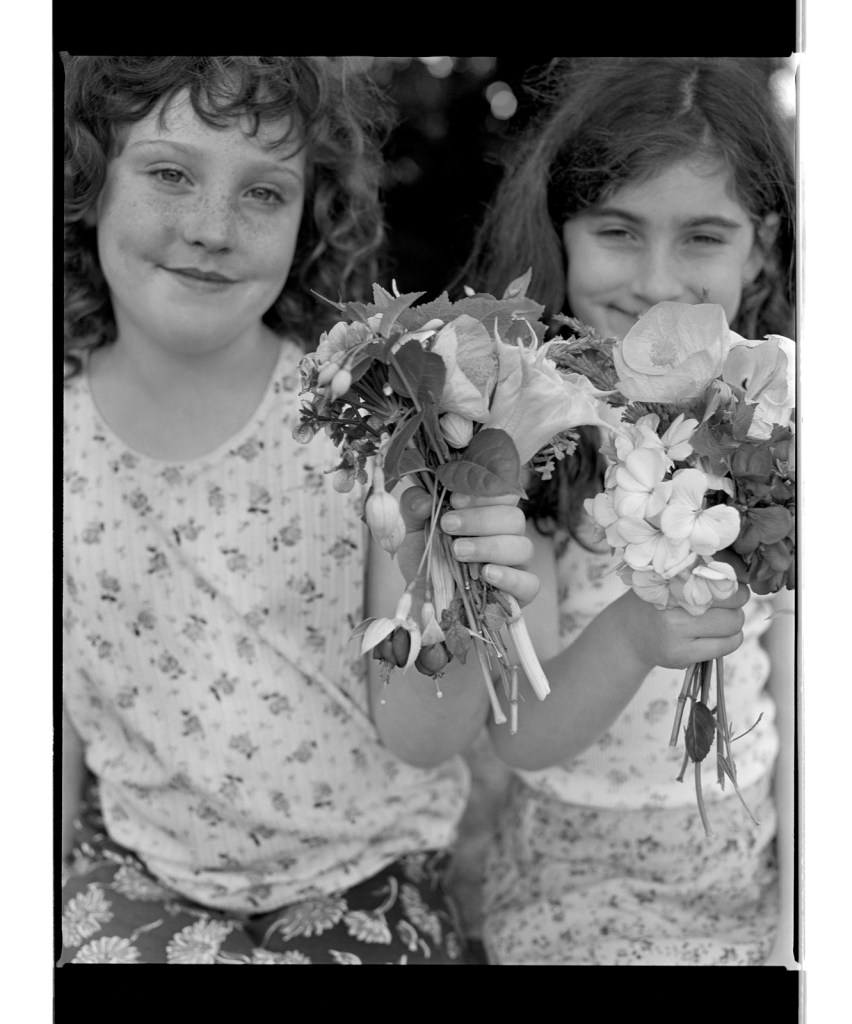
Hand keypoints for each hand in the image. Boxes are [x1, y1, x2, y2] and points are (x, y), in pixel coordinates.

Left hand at [398, 485, 538, 607]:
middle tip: (448, 526)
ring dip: (490, 546)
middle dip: (480, 519)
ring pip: (523, 547)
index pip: (504, 493)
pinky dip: (511, 578)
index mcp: (488, 513)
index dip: (484, 494)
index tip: (454, 500)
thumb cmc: (423, 557)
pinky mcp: (519, 594)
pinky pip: (530, 583)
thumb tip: (425, 500)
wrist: (421, 598)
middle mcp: (507, 536)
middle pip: (514, 518)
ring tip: (459, 552)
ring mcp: (516, 566)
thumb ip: (414, 507)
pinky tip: (487, 575)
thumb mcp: (411, 528)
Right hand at [616, 582, 749, 671]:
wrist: (629, 634)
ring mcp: (676, 636)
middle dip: (736, 601)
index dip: (731, 579)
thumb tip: (742, 571)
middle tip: (725, 601)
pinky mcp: (682, 656)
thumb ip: (699, 572)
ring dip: (734, 622)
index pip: (719, 577)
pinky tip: (716, 635)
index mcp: (670, 584)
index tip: (728, 581)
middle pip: (733, 601)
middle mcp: (672, 610)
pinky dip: (730, 639)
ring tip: (720, 618)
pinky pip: (727, 646)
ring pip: (733, 625)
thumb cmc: (657, 600)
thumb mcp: (669, 579)